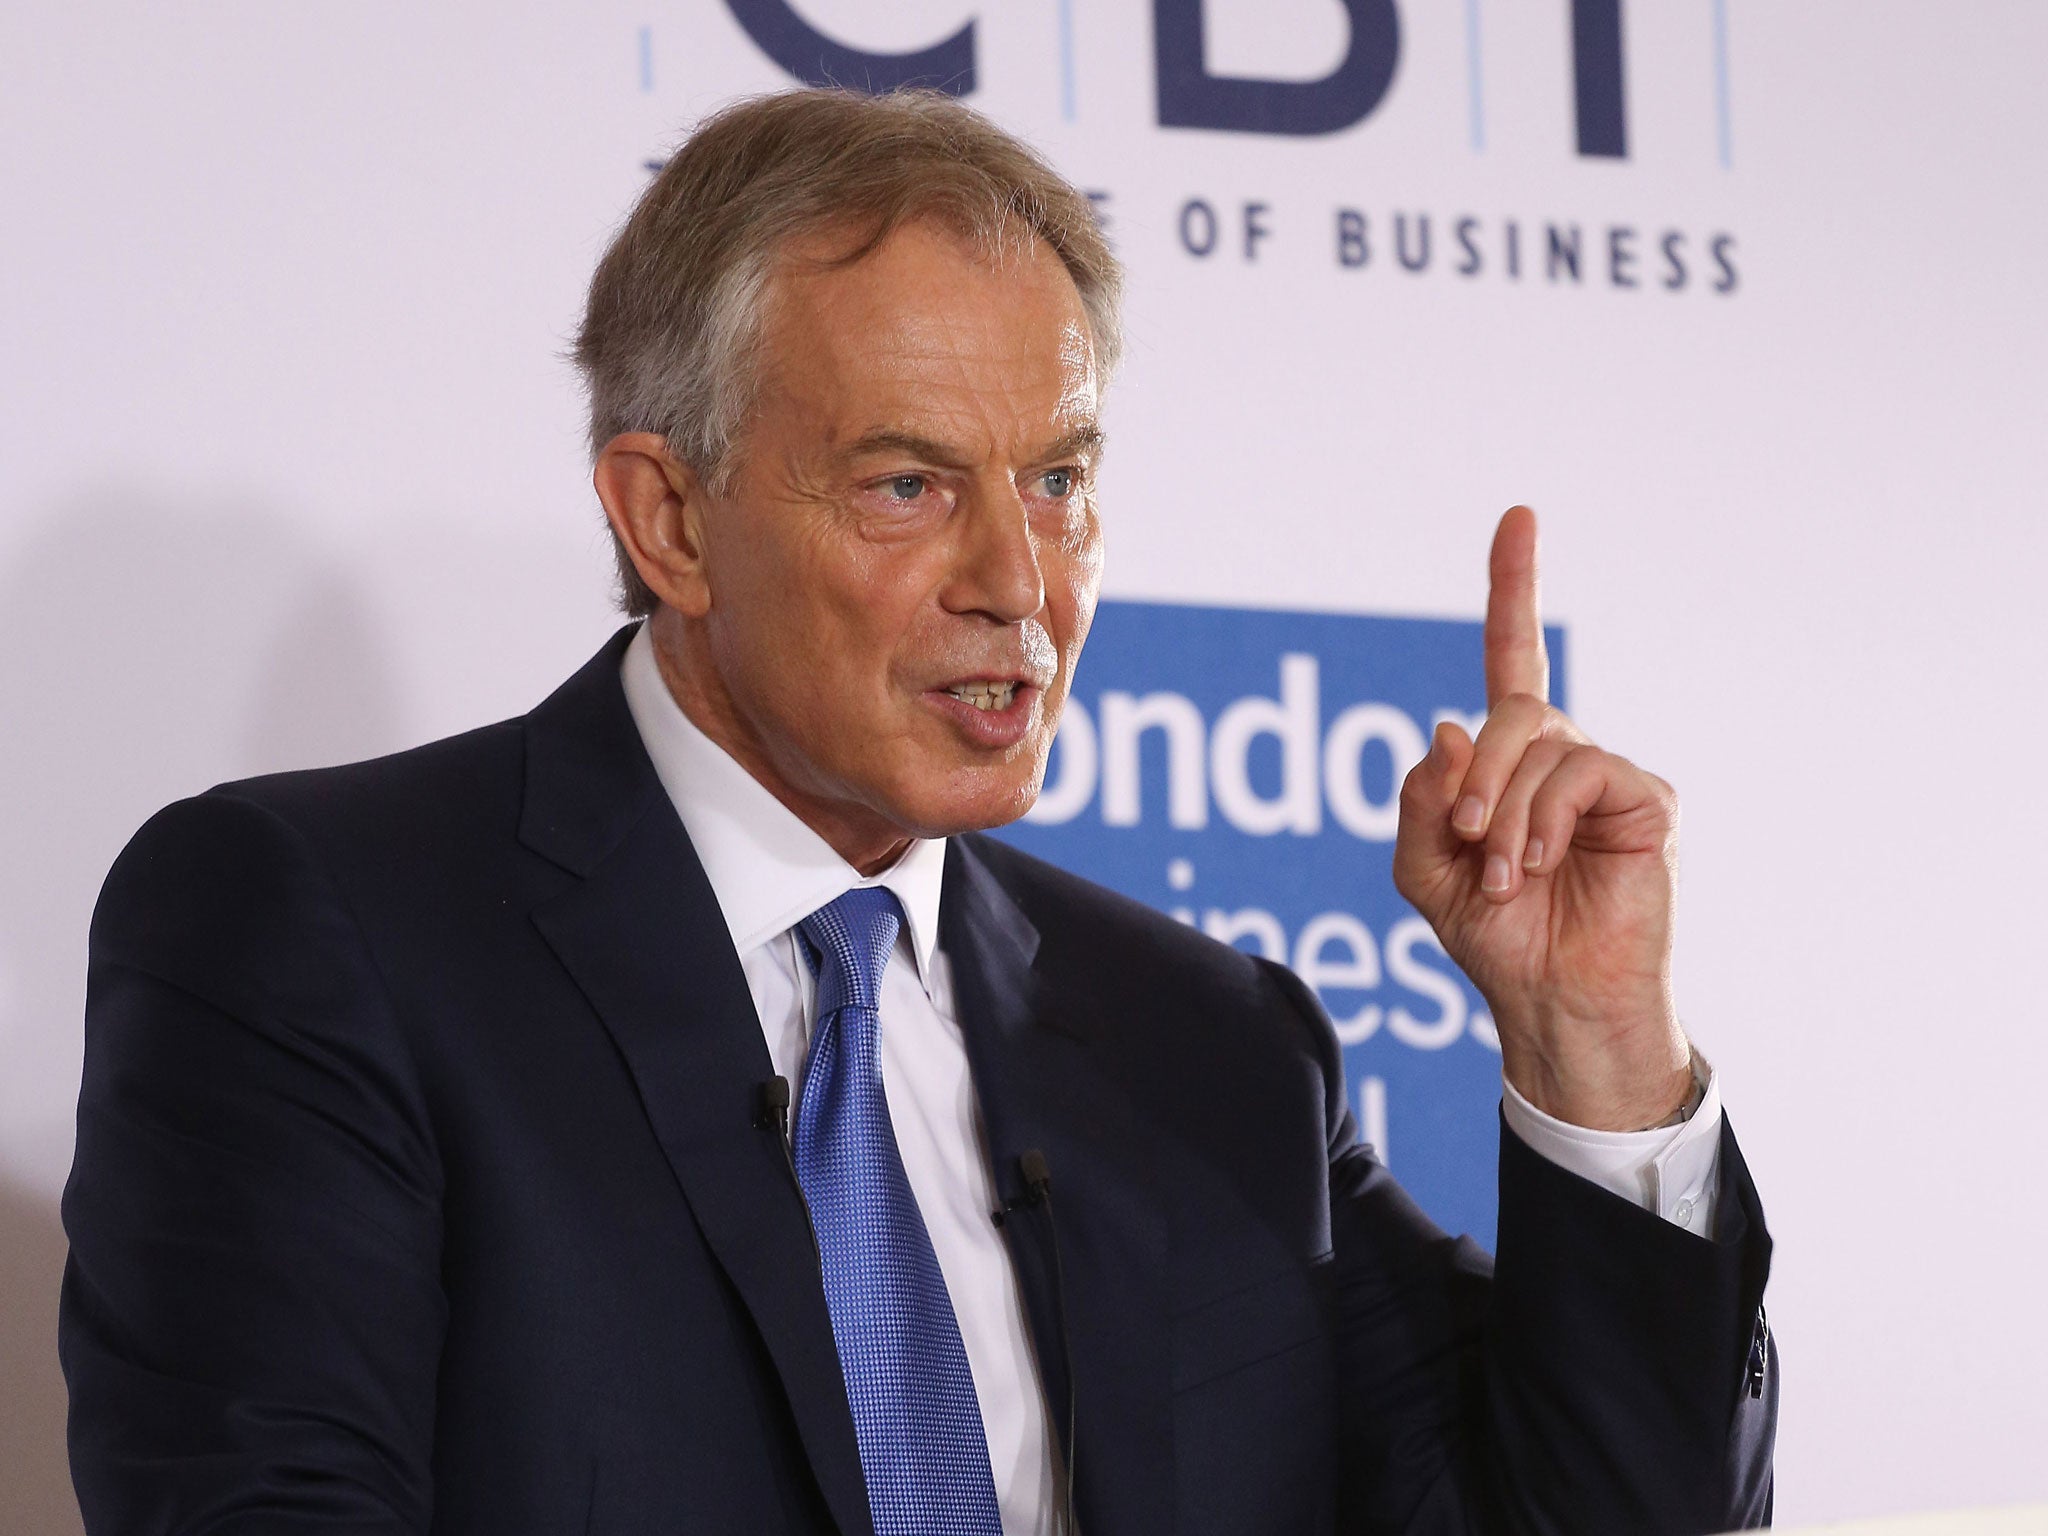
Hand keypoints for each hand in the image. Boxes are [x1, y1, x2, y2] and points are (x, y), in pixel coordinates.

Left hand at [1392, 507, 1692, 1130]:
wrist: (1552, 1001)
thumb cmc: (1496, 939)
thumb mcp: (1426, 870)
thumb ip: (1422, 802)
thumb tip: (1448, 727)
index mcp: (1510, 762)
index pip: (1514, 657)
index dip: (1514, 588)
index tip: (1519, 516)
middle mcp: (1562, 756)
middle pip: (1508, 711)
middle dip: (1473, 776)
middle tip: (1468, 843)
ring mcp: (1607, 777)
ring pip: (1537, 743)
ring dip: (1502, 815)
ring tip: (1506, 876)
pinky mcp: (1646, 800)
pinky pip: (1579, 772)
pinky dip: (1542, 818)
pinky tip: (1541, 864)